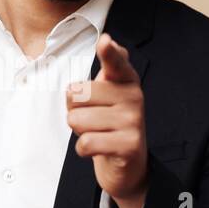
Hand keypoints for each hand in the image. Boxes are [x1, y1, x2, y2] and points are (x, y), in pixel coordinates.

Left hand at [67, 32, 148, 207]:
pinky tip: (98, 148)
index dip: (109, 52)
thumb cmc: (110, 124)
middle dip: (75, 111)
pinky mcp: (129, 145)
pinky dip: (83, 149)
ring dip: (80, 131)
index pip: (115, 62)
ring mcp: (133, 121)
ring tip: (98, 133)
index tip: (105, 42)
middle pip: (76, 95)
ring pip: (77, 120)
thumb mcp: (108, 93)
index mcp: (126, 80)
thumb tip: (111, 42)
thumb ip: (109, 67)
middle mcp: (133, 97)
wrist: (127, 165)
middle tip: (94, 120)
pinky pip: (85, 143)